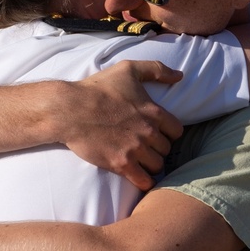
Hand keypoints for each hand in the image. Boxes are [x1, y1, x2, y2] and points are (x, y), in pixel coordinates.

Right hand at [63, 60, 183, 190]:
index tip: (158, 132)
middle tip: (146, 146)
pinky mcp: (121, 164)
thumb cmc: (98, 88)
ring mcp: (135, 149)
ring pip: (157, 165)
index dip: (168, 133)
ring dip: (151, 164)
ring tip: (141, 161)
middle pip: (167, 149)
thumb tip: (180, 75)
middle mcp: (148, 132)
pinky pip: (144, 180)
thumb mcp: (128, 69)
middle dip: (158, 148)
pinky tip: (138, 175)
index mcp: (154, 112)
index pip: (177, 131)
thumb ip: (157, 69)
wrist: (70, 109)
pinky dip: (144, 180)